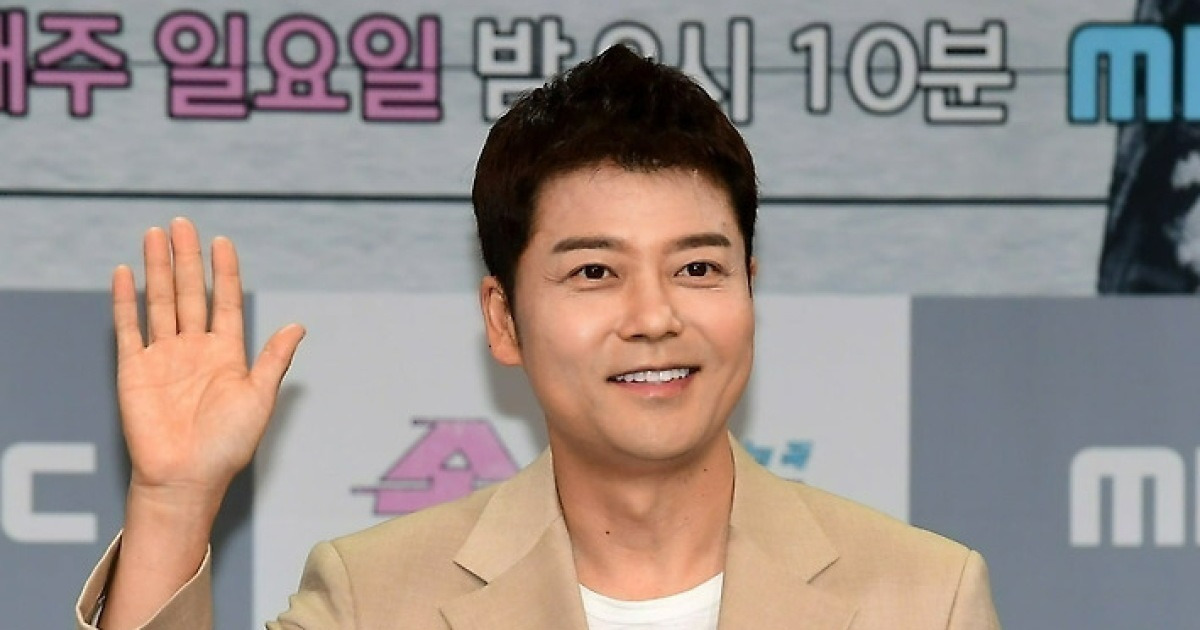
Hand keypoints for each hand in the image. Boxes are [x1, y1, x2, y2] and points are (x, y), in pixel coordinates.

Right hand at [112, 217, 303, 508]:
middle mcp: (194, 349)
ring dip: (157, 269)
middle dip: (186, 258)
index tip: (221, 241)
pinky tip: (126, 274)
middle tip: (181, 223)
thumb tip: (299, 325)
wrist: (187, 478)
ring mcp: (163, 357)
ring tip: (155, 235)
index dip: (223, 271)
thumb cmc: (228, 445)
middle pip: (190, 293)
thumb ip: (274, 359)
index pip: (225, 301)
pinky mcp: (135, 370)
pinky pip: (129, 328)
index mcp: (227, 353)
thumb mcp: (259, 398)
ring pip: (160, 302)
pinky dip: (126, 301)